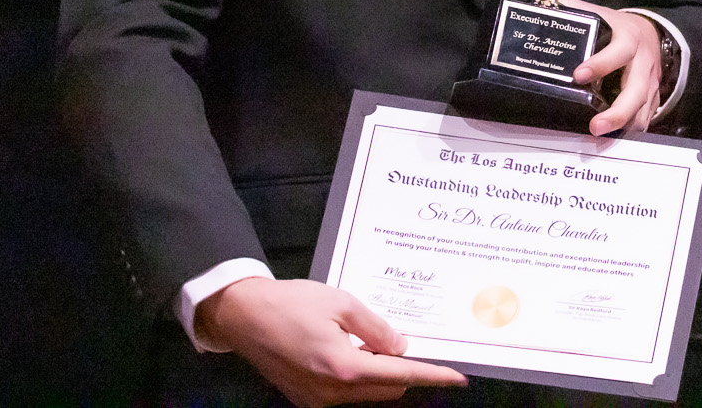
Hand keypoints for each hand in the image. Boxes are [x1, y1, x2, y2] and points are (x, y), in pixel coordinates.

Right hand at [196, 277, 466, 406]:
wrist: (244, 315)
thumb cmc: (292, 302)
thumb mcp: (342, 304)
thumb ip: (377, 328)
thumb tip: (401, 348)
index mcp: (342, 368)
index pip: (400, 376)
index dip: (432, 376)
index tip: (458, 378)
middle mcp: (330, 393)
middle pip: (386, 390)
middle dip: (404, 371)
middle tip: (405, 341)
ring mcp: (315, 400)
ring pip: (366, 394)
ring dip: (380, 374)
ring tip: (375, 342)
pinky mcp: (304, 399)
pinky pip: (345, 394)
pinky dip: (359, 377)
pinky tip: (354, 351)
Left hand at [567, 0, 660, 134]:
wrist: (652, 33)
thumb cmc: (618, 27)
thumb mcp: (599, 14)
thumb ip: (568, 9)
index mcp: (629, 40)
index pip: (618, 52)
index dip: (600, 64)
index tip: (578, 75)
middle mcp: (642, 65)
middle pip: (636, 92)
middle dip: (617, 112)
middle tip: (595, 127)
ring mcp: (650, 85)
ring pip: (643, 112)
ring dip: (622, 128)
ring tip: (600, 142)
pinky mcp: (652, 100)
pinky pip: (644, 120)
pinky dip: (628, 133)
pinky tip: (611, 141)